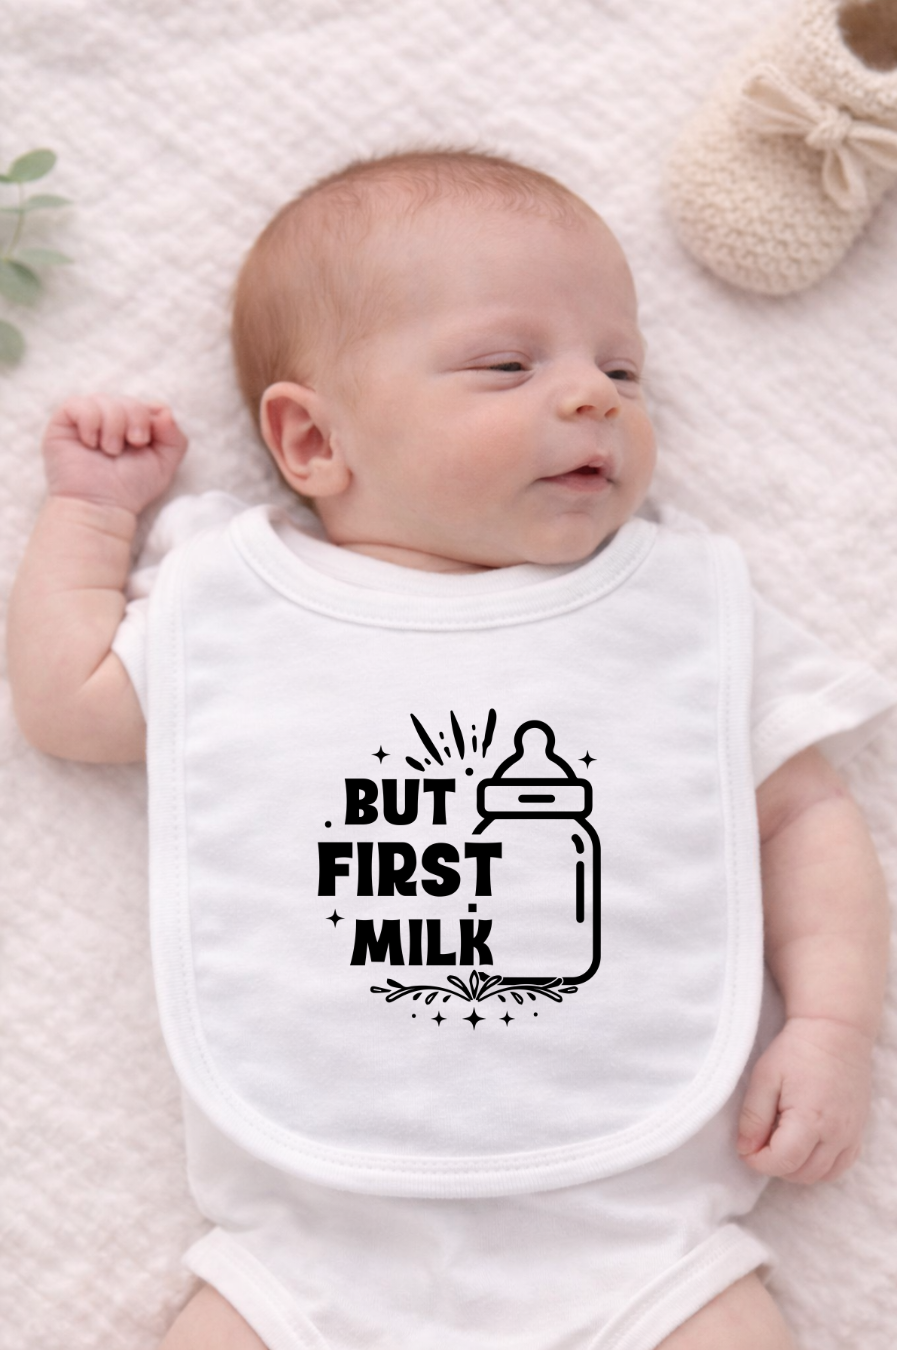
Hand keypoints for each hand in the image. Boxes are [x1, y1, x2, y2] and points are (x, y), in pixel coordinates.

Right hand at [42, 395, 187, 515]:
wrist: (102, 505)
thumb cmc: (130, 488)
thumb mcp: (164, 464)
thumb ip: (175, 437)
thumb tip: (164, 412)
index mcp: (133, 426)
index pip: (148, 405)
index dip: (150, 419)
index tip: (145, 443)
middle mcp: (110, 419)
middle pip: (129, 401)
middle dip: (135, 421)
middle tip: (131, 446)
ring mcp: (86, 419)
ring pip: (105, 399)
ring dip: (113, 426)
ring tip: (109, 450)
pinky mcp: (63, 422)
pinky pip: (79, 403)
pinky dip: (90, 422)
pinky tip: (90, 443)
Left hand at [736, 1015, 872, 1183]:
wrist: (836, 1031)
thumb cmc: (797, 1050)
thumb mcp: (765, 1077)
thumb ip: (753, 1117)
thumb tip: (745, 1149)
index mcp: (810, 1119)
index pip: (781, 1162)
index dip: (757, 1161)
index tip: (745, 1147)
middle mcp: (836, 1134)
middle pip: (801, 1174)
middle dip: (774, 1165)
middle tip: (760, 1143)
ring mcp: (850, 1135)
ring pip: (821, 1175)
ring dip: (796, 1169)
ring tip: (780, 1144)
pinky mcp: (858, 1132)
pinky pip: (840, 1166)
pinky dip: (819, 1166)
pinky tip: (804, 1147)